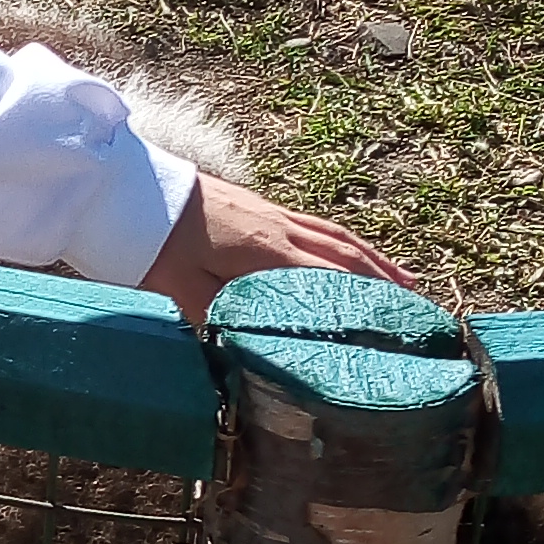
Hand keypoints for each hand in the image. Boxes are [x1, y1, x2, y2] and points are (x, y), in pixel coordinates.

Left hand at [140, 170, 421, 327]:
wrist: (121, 186)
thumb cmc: (146, 241)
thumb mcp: (181, 293)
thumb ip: (223, 322)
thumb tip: (255, 357)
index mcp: (264, 251)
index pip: (331, 279)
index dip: (370, 303)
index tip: (401, 326)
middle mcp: (278, 228)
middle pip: (347, 257)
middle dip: (387, 285)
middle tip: (422, 313)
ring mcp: (271, 213)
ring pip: (337, 238)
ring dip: (376, 263)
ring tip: (409, 285)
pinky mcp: (259, 207)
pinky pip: (318, 226)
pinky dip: (348, 244)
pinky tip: (355, 254)